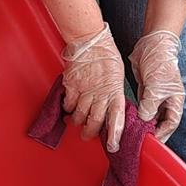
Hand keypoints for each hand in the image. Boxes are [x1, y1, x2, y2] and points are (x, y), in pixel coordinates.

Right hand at [61, 22, 125, 151]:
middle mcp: (99, 94)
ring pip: (79, 115)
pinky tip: (69, 107)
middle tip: (87, 136)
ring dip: (78, 121)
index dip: (115, 135)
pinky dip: (68, 108)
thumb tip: (112, 106)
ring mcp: (84, 91)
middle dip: (90, 133)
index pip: (116, 119)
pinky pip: (68, 103)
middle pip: (95, 121)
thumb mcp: (117, 75)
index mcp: (114, 92)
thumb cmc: (106, 54)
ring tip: (77, 122)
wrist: (90, 39)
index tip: (113, 146)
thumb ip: (114, 92)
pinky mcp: (71, 85)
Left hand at [129, 30, 184, 142]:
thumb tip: (143, 119)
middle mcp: (165, 99)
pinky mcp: (144, 90)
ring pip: (148, 114)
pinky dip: (135, 112)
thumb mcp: (156, 87)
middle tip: (139, 138)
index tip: (151, 141)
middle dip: (150, 129)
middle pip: (159, 121)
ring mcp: (154, 95)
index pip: (170, 123)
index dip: (162, 133)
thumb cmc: (161, 62)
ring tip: (132, 130)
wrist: (152, 44)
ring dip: (141, 121)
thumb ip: (150, 105)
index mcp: (175, 100)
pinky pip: (140, 105)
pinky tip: (128, 117)